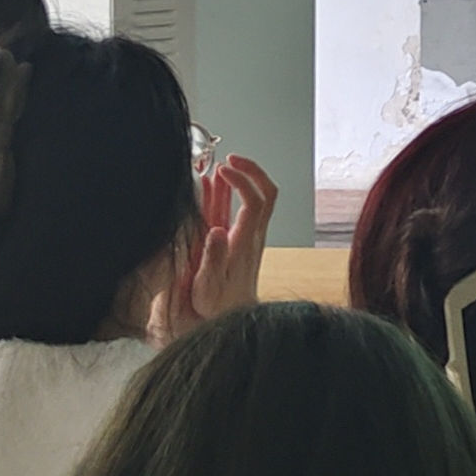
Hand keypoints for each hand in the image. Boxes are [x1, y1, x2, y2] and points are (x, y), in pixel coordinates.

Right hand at [152, 153, 277, 341]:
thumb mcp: (209, 286)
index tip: (222, 169)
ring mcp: (250, 235)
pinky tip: (213, 185)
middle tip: (229, 158)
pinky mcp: (244, 238)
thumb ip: (212, 259)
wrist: (233, 318)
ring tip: (220, 166)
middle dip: (251, 170)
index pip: (255, 200)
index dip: (242, 180)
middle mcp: (253, 234)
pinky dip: (231, 192)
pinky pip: (244, 208)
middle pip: (266, 192)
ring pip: (257, 197)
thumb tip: (217, 230)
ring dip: (241, 178)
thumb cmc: (218, 305)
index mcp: (246, 242)